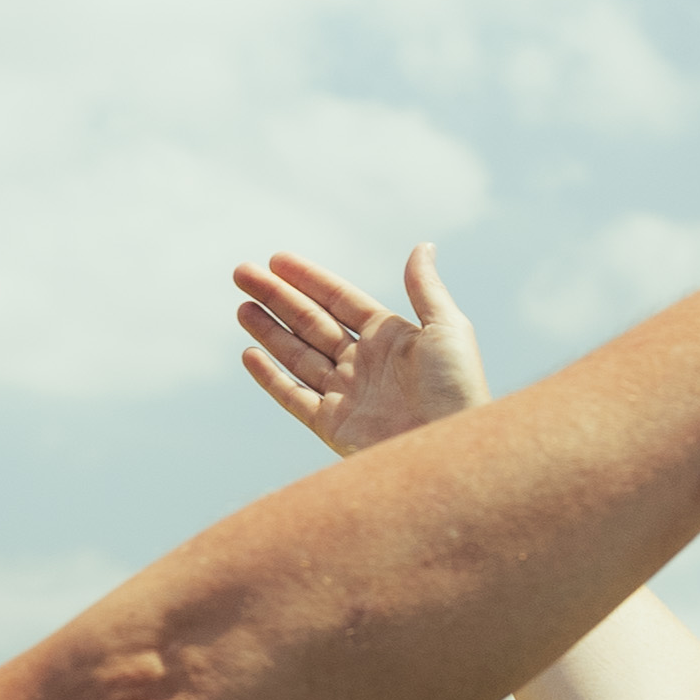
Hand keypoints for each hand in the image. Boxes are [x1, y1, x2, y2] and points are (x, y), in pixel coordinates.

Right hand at [234, 247, 489, 456]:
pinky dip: (270, 376)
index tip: (277, 260)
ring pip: (297, 356)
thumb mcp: (446, 328)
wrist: (451, 453)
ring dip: (268, 330)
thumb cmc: (458, 390)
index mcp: (390, 338)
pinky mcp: (333, 428)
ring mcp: (347, 396)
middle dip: (277, 298)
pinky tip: (249, 354)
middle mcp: (365, 365)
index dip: (309, 280)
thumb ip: (425, 288)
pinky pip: (294, 397)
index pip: (340, 300)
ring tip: (241, 306)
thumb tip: (422, 246)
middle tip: (242, 272)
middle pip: (311, 323)